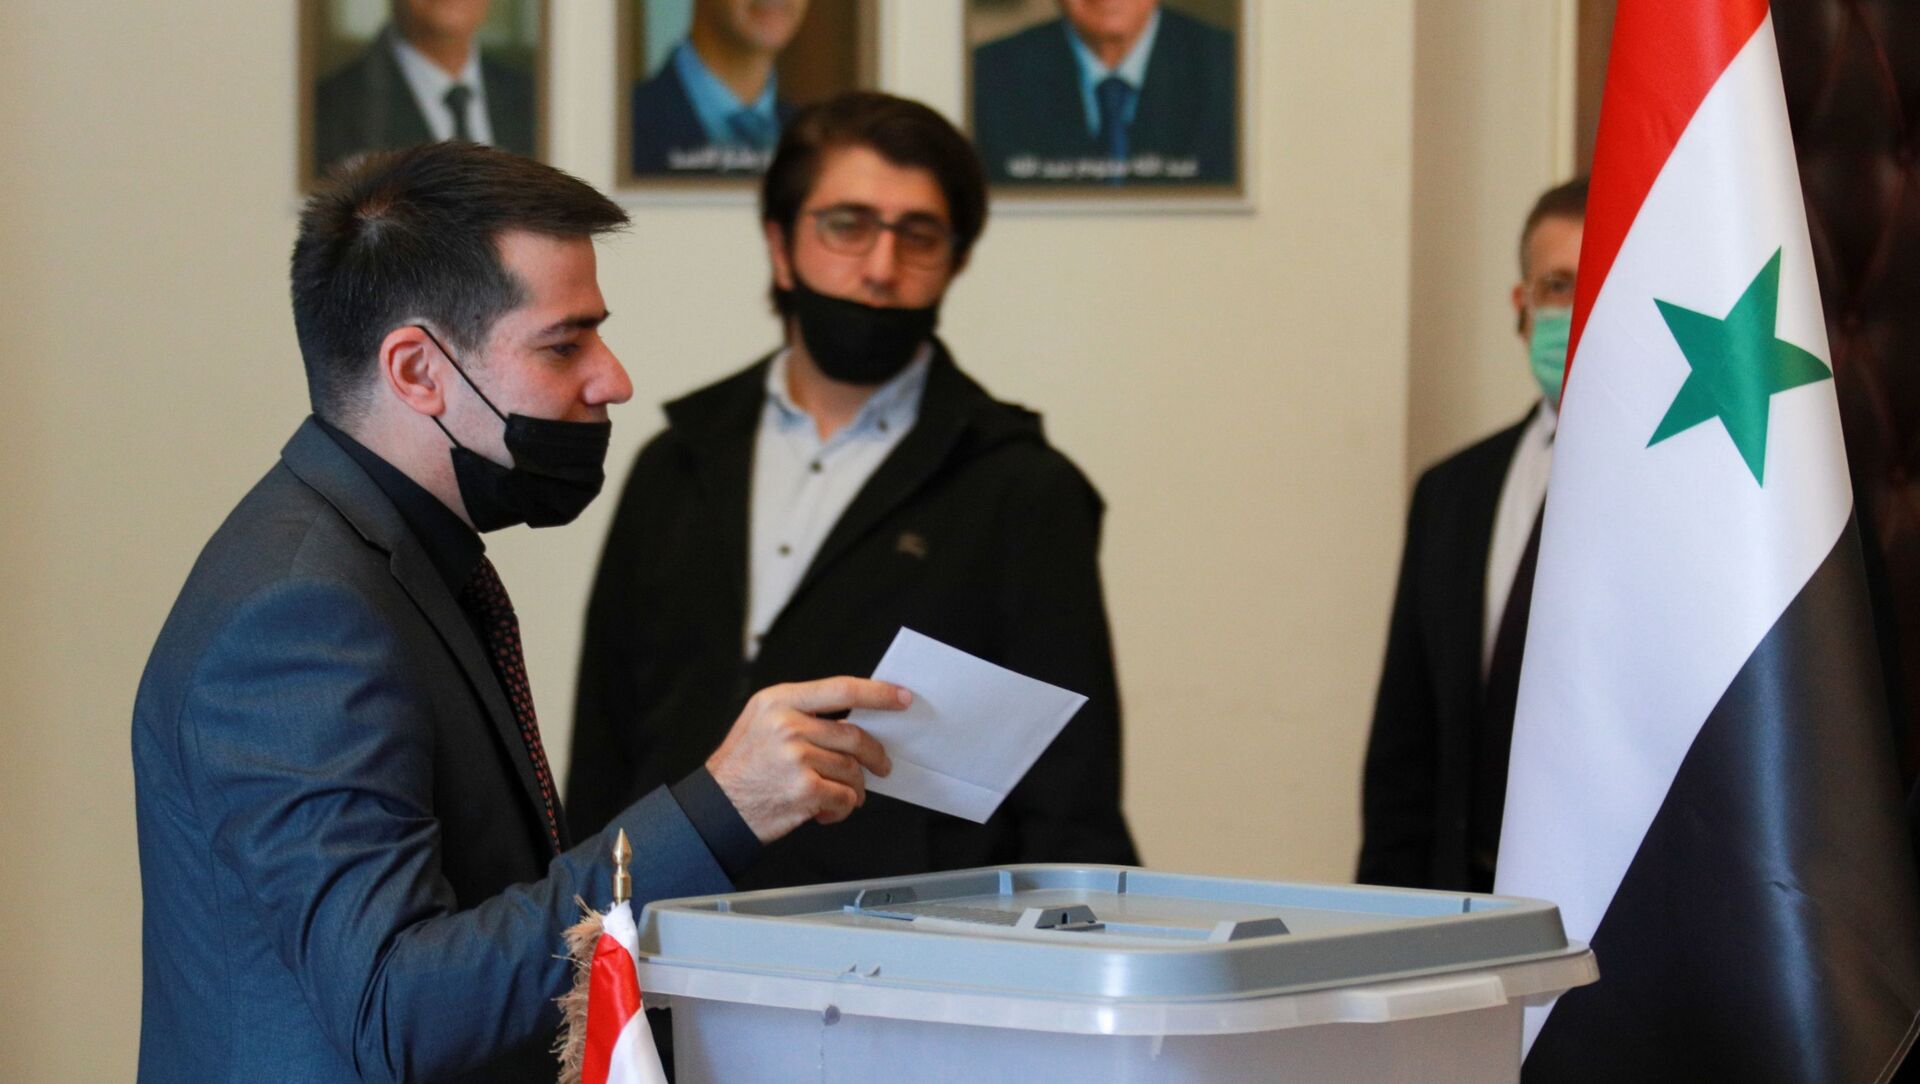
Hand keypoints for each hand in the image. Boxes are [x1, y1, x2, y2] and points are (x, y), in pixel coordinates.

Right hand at [706, 677, 911, 843]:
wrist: (716, 809)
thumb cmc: (744, 767)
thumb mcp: (762, 722)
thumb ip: (803, 714)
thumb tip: (856, 720)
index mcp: (779, 701)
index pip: (842, 688)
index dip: (878, 693)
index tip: (903, 697)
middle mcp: (787, 724)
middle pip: (854, 735)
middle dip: (875, 755)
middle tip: (882, 766)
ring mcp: (795, 756)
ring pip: (852, 769)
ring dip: (854, 788)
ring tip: (839, 795)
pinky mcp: (803, 788)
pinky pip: (845, 796)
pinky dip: (843, 807)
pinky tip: (827, 810)